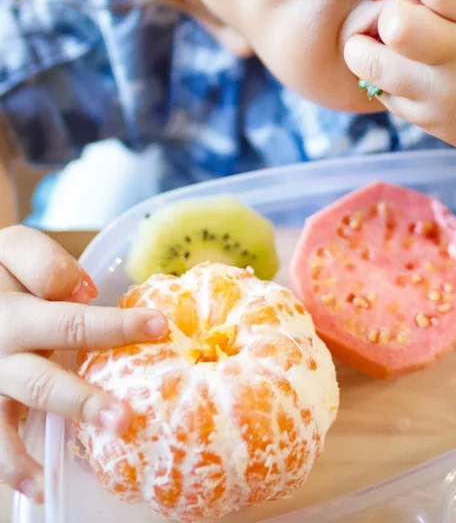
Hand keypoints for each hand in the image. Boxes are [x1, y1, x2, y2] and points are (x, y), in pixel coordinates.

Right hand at [0, 226, 166, 501]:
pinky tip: (41, 486)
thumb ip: (43, 263)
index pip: (69, 316)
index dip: (114, 323)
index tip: (160, 326)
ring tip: (110, 432)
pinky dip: (14, 468)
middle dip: (89, 389)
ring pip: (25, 405)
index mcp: (13, 308)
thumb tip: (84, 292)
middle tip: (127, 415)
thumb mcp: (9, 250)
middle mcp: (0, 346)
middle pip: (49, 368)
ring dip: (68, 419)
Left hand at [344, 0, 455, 164]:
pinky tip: (402, 66)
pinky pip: (383, 93)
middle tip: (402, 15)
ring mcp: (447, 94)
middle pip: (399, 26)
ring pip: (376, 65)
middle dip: (392, 11)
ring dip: (368, 46)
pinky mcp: (431, 121)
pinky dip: (383, 77)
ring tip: (382, 39)